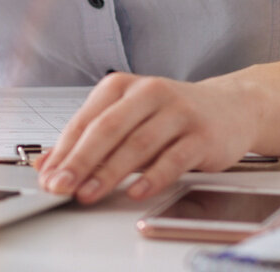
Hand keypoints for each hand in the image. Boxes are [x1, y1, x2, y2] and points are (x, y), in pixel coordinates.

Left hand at [33, 74, 261, 203]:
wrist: (231, 108)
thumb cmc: (173, 114)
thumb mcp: (128, 117)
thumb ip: (90, 138)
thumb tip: (48, 163)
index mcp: (123, 85)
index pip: (86, 119)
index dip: (64, 150)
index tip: (49, 175)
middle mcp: (149, 92)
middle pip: (107, 129)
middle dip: (80, 160)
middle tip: (62, 185)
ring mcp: (178, 112)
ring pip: (137, 144)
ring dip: (110, 172)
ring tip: (89, 193)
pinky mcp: (201, 135)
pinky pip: (173, 158)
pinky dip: (152, 177)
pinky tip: (136, 191)